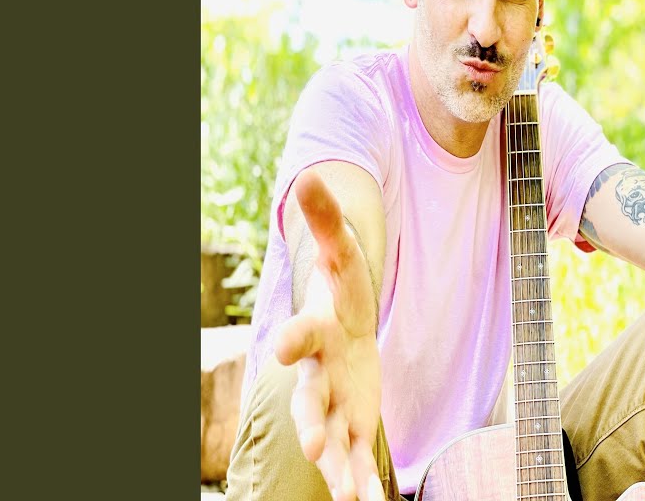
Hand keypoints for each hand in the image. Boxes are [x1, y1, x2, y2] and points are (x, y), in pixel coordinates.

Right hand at [274, 170, 385, 500]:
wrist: (342, 325)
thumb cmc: (340, 290)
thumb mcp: (342, 254)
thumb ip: (326, 220)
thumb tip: (309, 175)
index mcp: (314, 332)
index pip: (299, 335)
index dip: (292, 340)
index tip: (283, 348)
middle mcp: (316, 374)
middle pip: (308, 398)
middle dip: (310, 421)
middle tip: (314, 446)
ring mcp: (332, 402)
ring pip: (330, 438)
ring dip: (337, 466)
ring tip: (346, 494)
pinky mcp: (352, 422)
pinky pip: (355, 458)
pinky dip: (361, 484)